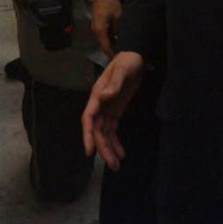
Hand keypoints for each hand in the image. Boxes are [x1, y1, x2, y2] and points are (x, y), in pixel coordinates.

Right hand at [82, 51, 143, 170]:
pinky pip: (113, 130)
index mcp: (97, 96)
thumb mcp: (122, 69)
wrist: (134, 57)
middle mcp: (99, 106)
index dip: (88, 135)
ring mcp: (107, 110)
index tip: (90, 151)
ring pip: (104, 134)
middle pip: (97, 131)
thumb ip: (114, 83)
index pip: (89, 119)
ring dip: (109, 150)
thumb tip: (103, 97)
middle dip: (103, 149)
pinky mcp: (115, 112)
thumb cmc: (127, 61)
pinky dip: (116, 142)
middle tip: (112, 166)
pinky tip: (121, 154)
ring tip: (117, 166)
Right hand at [90, 0, 122, 57]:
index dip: (112, 54)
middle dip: (112, 50)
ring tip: (120, 47)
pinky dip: (109, 38)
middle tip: (122, 53)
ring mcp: (96, 27)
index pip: (105, 47)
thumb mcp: (118, 17)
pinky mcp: (98, 24)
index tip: (118, 58)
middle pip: (104, 44)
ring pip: (104, 40)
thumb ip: (118, 29)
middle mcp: (96, 30)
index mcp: (100, 30)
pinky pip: (103, 34)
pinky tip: (117, 38)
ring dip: (111, 44)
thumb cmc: (110, 3)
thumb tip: (120, 37)